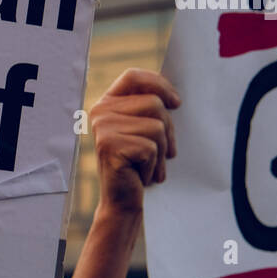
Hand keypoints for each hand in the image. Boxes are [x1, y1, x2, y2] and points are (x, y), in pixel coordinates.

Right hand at [89, 68, 180, 215]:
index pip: (134, 76)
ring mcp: (103, 128)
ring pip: (156, 126)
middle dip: (168, 130)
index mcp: (107, 103)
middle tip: (162, 152)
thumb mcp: (145, 131)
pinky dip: (153, 165)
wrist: (122, 201)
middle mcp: (100, 112)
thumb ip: (152, 110)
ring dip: (161, 150)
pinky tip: (141, 175)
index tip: (176, 104)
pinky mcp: (110, 146)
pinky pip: (151, 147)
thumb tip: (175, 98)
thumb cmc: (138, 165)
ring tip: (149, 164)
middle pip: (154, 103)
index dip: (159, 85)